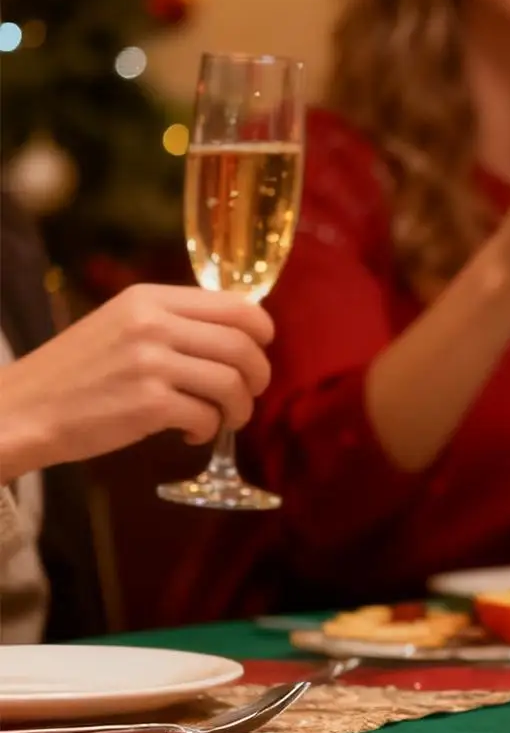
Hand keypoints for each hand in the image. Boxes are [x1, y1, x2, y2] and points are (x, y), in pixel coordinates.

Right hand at [0, 284, 274, 479]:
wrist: (20, 409)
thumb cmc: (77, 373)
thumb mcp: (121, 326)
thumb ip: (173, 322)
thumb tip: (238, 335)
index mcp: (149, 299)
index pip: (237, 306)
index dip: (261, 332)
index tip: (260, 351)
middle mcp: (152, 324)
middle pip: (243, 346)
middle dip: (258, 376)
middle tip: (248, 394)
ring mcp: (150, 363)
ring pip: (232, 383)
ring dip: (240, 408)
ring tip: (226, 419)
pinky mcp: (147, 404)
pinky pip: (206, 417)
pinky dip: (208, 430)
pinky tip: (190, 434)